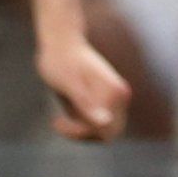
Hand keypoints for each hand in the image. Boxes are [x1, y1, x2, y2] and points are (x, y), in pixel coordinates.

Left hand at [37, 29, 133, 145]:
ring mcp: (114, 97)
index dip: (81, 132)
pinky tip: (63, 115)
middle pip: (109, 133)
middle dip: (83, 134)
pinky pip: (97, 123)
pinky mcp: (106, 99)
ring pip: (103, 130)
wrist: (60, 42)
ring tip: (60, 118)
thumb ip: (87, 103)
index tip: (57, 122)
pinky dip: (80, 125)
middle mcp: (120, 95)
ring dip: (81, 130)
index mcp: (115, 92)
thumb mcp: (69, 84)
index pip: (106, 130)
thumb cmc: (60, 61)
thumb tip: (106, 122)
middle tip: (58, 122)